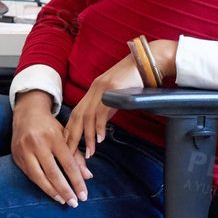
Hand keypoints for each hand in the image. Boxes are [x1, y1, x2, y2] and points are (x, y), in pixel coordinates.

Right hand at [11, 91, 90, 206]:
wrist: (26, 114)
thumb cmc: (50, 126)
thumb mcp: (66, 136)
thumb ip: (77, 156)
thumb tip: (88, 176)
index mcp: (53, 137)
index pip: (68, 164)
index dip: (77, 181)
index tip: (84, 195)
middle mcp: (37, 143)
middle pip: (53, 172)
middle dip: (65, 190)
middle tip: (74, 203)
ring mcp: (24, 150)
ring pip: (39, 177)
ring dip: (52, 191)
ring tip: (63, 200)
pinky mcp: (16, 156)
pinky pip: (29, 175)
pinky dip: (41, 185)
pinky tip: (50, 192)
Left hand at [63, 40, 179, 156]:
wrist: (148, 61)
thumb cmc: (135, 80)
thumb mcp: (116, 96)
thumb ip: (106, 109)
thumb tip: (99, 127)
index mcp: (93, 91)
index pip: (76, 114)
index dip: (70, 132)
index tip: (68, 149)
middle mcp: (94, 89)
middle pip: (77, 117)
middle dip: (72, 138)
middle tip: (71, 156)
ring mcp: (102, 88)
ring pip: (87, 116)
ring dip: (87, 137)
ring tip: (89, 154)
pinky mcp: (113, 89)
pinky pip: (102, 111)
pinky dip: (99, 127)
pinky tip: (100, 139)